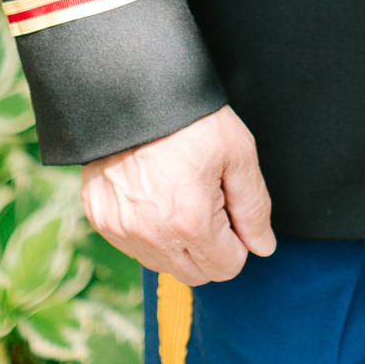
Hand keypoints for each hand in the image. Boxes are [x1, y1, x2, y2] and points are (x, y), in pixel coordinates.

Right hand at [81, 106, 275, 284]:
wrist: (134, 89)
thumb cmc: (191, 118)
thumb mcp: (238, 153)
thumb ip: (254, 206)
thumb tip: (263, 246)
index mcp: (191, 222)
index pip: (227, 267)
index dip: (238, 239)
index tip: (231, 207)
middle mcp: (152, 236)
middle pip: (196, 274)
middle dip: (212, 246)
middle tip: (210, 199)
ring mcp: (122, 231)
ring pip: (164, 264)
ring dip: (179, 243)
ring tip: (181, 192)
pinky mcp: (101, 220)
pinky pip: (134, 245)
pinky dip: (150, 230)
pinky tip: (156, 193)